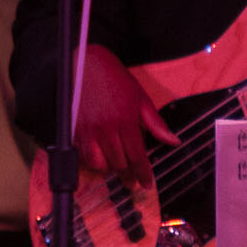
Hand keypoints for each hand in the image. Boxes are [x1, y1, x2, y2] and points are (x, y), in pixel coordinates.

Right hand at [74, 44, 177, 186]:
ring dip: (109, 170)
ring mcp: (87, 130)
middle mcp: (106, 129)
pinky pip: (81, 155)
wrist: (85, 63)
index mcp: (125, 121)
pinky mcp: (72, 129)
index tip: (147, 183)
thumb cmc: (115, 78)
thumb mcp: (140, 97)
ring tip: (117, 171)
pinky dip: (91, 162)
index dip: (143, 172)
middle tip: (133, 182)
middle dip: (128, 175)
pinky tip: (99, 162)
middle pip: (118, 163)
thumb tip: (173, 141)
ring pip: (98, 164)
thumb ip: (155, 122)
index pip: (137, 155)